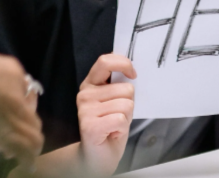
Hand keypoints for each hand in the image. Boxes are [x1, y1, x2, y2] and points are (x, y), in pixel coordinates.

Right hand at [77, 54, 136, 174]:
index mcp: (91, 84)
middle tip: (118, 116)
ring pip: (126, 104)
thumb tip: (132, 73)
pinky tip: (112, 133)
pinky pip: (121, 119)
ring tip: (114, 125)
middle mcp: (85, 94)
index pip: (105, 61)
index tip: (133, 74)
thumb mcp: (114, 100)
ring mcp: (85, 110)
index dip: (123, 63)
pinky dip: (122, 128)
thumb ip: (119, 85)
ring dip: (126, 118)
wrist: (98, 156)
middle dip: (129, 104)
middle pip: (126, 88)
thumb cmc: (110, 127)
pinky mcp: (90, 125)